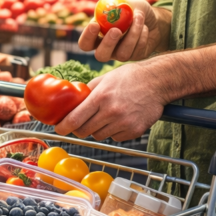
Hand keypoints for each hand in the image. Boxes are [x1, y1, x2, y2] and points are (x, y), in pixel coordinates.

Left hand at [53, 62, 167, 141]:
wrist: (157, 81)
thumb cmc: (129, 77)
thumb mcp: (104, 79)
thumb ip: (86, 92)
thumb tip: (70, 101)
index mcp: (100, 97)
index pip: (74, 120)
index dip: (63, 127)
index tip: (58, 129)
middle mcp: (111, 112)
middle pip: (84, 131)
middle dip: (78, 129)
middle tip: (79, 123)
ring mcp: (124, 123)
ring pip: (99, 136)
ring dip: (97, 130)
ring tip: (104, 117)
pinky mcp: (135, 131)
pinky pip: (115, 138)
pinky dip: (113, 132)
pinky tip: (119, 120)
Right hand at [77, 0, 164, 62]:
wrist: (154, 19)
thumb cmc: (134, 10)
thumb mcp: (124, 3)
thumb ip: (114, 5)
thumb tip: (109, 7)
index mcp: (98, 36)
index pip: (85, 44)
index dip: (87, 37)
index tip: (95, 25)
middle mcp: (107, 49)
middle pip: (100, 56)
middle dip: (108, 44)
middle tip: (116, 31)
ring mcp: (121, 54)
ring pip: (122, 54)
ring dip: (132, 34)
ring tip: (139, 17)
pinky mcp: (136, 57)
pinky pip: (137, 51)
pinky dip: (142, 35)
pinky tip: (145, 27)